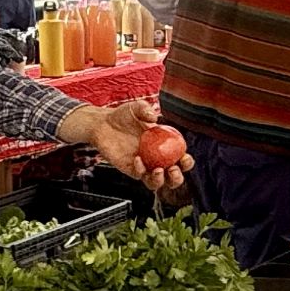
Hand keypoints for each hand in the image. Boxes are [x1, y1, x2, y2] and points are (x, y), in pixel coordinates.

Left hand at [58, 100, 192, 190]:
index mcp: (165, 146)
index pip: (181, 159)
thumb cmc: (122, 116)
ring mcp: (144, 166)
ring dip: (161, 181)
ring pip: (157, 183)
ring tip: (159, 170)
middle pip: (172, 177)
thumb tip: (154, 117)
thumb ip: (145, 108)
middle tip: (173, 169)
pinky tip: (137, 159)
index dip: (187, 162)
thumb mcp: (135, 107)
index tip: (185, 158)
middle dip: (177, 178)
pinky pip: (139, 176)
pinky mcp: (131, 169)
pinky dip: (141, 170)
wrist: (102, 124)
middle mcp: (157, 159)